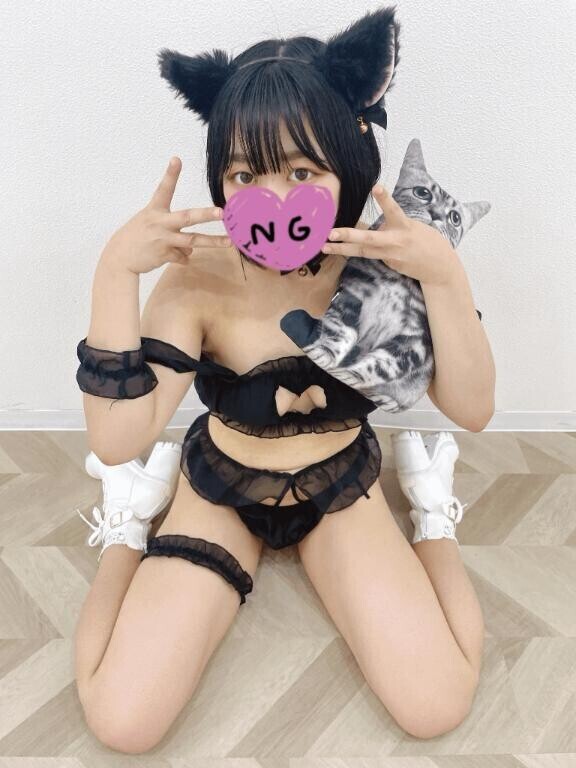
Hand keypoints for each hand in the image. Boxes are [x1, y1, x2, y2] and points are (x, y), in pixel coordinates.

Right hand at [102, 156, 231, 274]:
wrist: (119, 259)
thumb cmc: (136, 238)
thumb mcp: (150, 225)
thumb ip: (172, 230)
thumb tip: (191, 247)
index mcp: (155, 210)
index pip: (164, 189)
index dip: (171, 174)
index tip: (177, 159)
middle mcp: (160, 223)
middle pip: (187, 217)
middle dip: (205, 215)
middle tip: (221, 212)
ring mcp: (163, 239)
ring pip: (192, 240)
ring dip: (212, 242)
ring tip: (229, 242)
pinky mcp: (165, 255)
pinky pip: (183, 256)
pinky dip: (184, 257)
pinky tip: (178, 257)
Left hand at [321, 184, 458, 285]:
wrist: (438, 267)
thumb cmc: (426, 241)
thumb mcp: (412, 226)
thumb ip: (393, 224)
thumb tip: (375, 226)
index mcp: (405, 226)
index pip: (393, 210)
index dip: (384, 199)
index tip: (375, 187)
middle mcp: (396, 242)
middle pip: (369, 239)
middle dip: (349, 235)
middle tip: (331, 233)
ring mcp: (390, 256)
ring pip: (362, 252)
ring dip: (341, 249)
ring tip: (324, 246)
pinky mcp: (388, 265)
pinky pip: (370, 256)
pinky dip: (358, 251)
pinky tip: (347, 249)